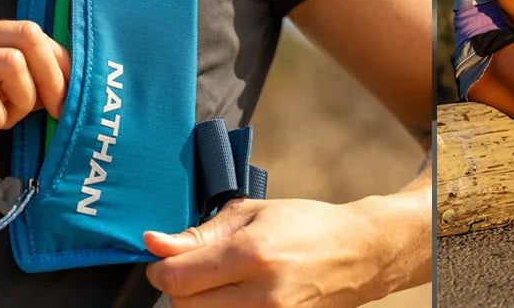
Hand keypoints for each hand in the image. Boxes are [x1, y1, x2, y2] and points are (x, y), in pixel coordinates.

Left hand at [144, 198, 410, 306]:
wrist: (360, 253)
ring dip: (201, 303)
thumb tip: (152, 242)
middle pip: (185, 306)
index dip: (159, 269)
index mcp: (251, 254)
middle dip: (180, 288)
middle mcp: (262, 294)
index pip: (176, 278)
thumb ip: (198, 233)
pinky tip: (235, 297)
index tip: (165, 259)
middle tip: (195, 271)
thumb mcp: (250, 215)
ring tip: (221, 284)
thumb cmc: (306, 226)